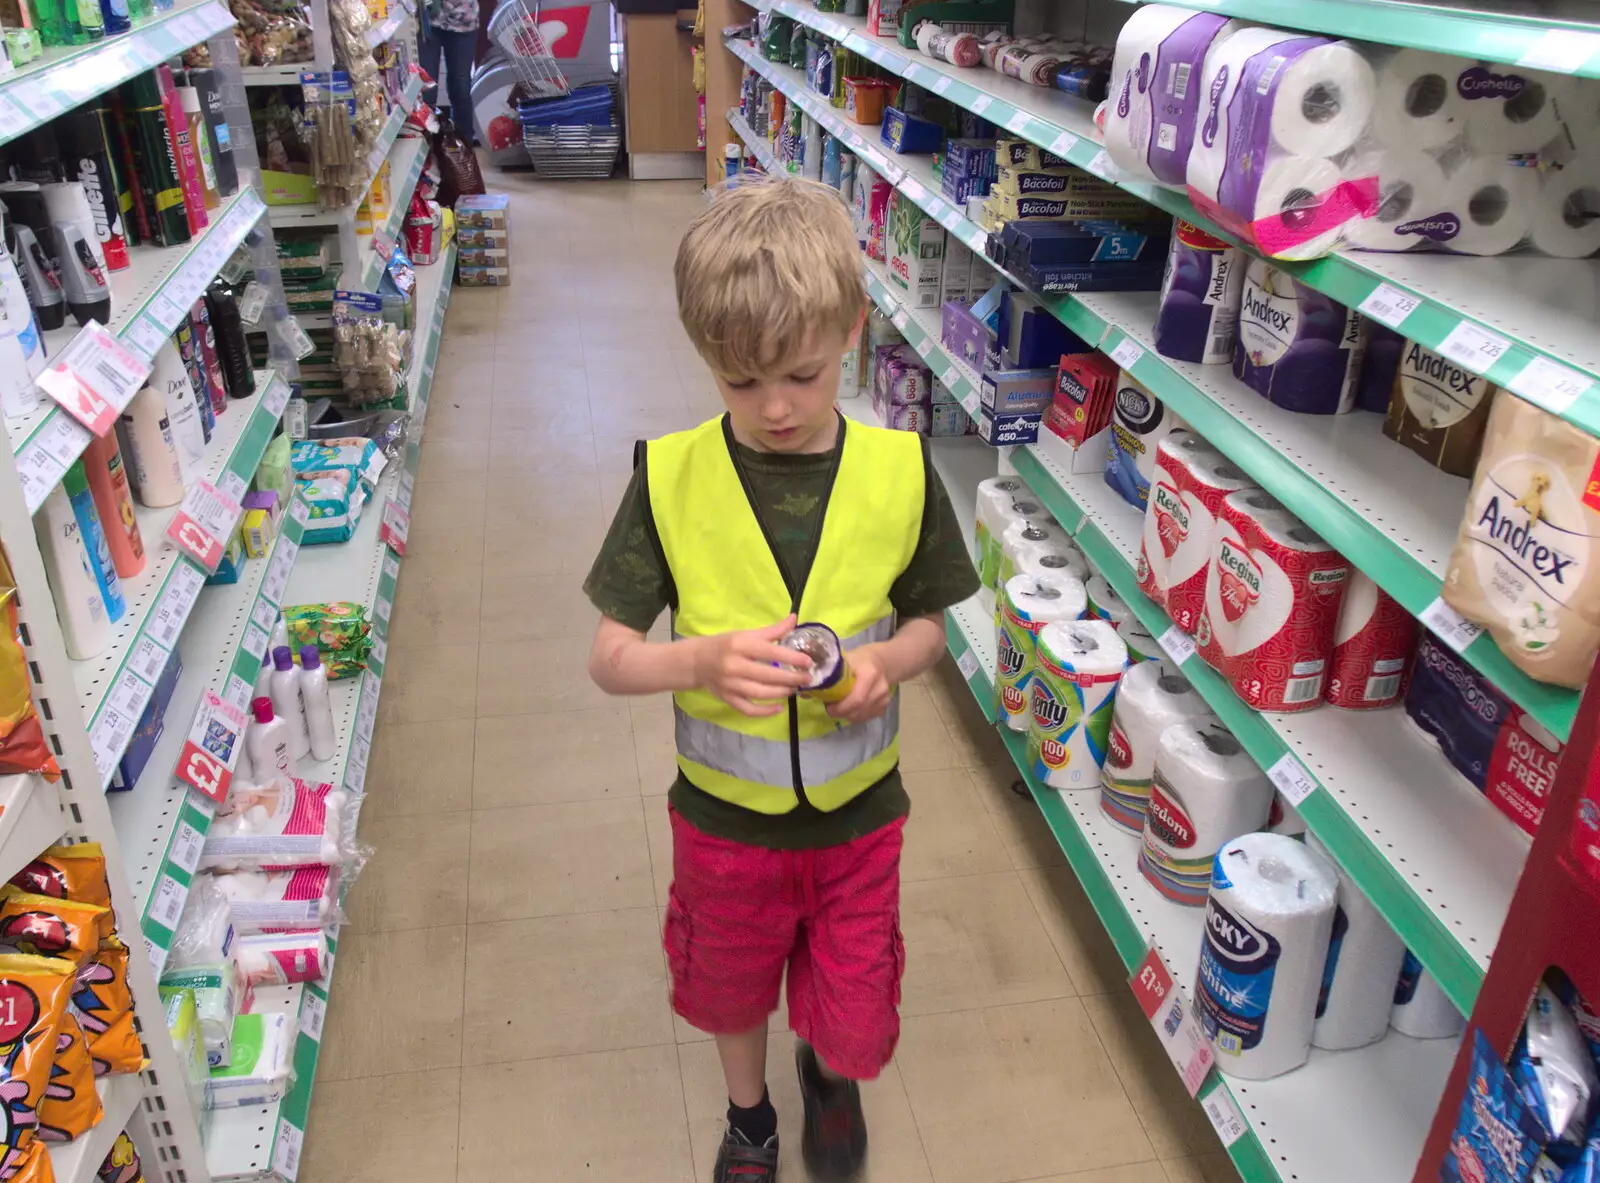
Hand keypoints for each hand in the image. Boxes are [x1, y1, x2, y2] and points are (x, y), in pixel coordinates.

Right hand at [692, 615, 813, 716]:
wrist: (696, 661)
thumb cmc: (724, 645)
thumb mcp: (745, 634)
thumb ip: (772, 630)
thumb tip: (794, 619)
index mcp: (740, 645)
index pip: (769, 652)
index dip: (791, 657)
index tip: (808, 662)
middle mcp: (734, 665)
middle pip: (767, 675)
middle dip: (791, 678)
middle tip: (807, 678)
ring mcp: (730, 685)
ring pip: (760, 693)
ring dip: (781, 693)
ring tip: (794, 689)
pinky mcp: (728, 699)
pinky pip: (748, 709)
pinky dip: (765, 711)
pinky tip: (779, 707)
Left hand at [827, 645, 893, 723]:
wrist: (882, 662)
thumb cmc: (860, 660)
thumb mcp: (844, 660)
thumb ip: (828, 675)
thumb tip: (806, 691)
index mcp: (870, 674)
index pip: (857, 699)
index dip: (841, 708)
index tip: (828, 707)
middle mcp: (880, 688)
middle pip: (859, 710)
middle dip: (841, 713)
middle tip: (831, 708)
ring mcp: (884, 698)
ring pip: (862, 716)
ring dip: (847, 715)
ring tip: (840, 706)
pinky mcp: (884, 706)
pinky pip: (866, 717)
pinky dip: (855, 716)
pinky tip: (850, 708)